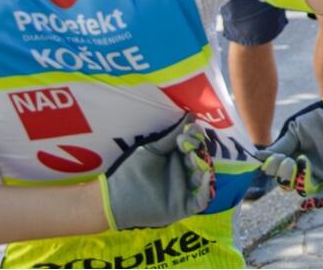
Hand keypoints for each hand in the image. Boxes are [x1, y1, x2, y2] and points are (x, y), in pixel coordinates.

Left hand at [102, 114, 213, 230]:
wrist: (117, 196)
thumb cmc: (132, 171)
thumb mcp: (154, 149)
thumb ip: (172, 135)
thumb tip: (191, 116)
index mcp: (178, 159)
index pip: (195, 146)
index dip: (196, 137)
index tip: (191, 130)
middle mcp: (185, 173)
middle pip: (202, 160)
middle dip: (198, 150)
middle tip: (189, 145)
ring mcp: (186, 190)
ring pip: (203, 178)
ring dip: (202, 166)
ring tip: (192, 157)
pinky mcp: (184, 206)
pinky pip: (201, 200)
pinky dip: (206, 190)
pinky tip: (204, 177)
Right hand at [259, 97, 322, 200]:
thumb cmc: (318, 119)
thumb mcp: (295, 131)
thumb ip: (280, 146)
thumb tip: (258, 157)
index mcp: (294, 159)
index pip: (280, 172)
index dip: (275, 169)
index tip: (273, 160)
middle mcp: (307, 170)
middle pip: (290, 184)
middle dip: (286, 176)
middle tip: (289, 162)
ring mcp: (322, 175)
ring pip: (306, 190)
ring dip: (301, 183)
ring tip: (302, 164)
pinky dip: (319, 199)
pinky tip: (309, 199)